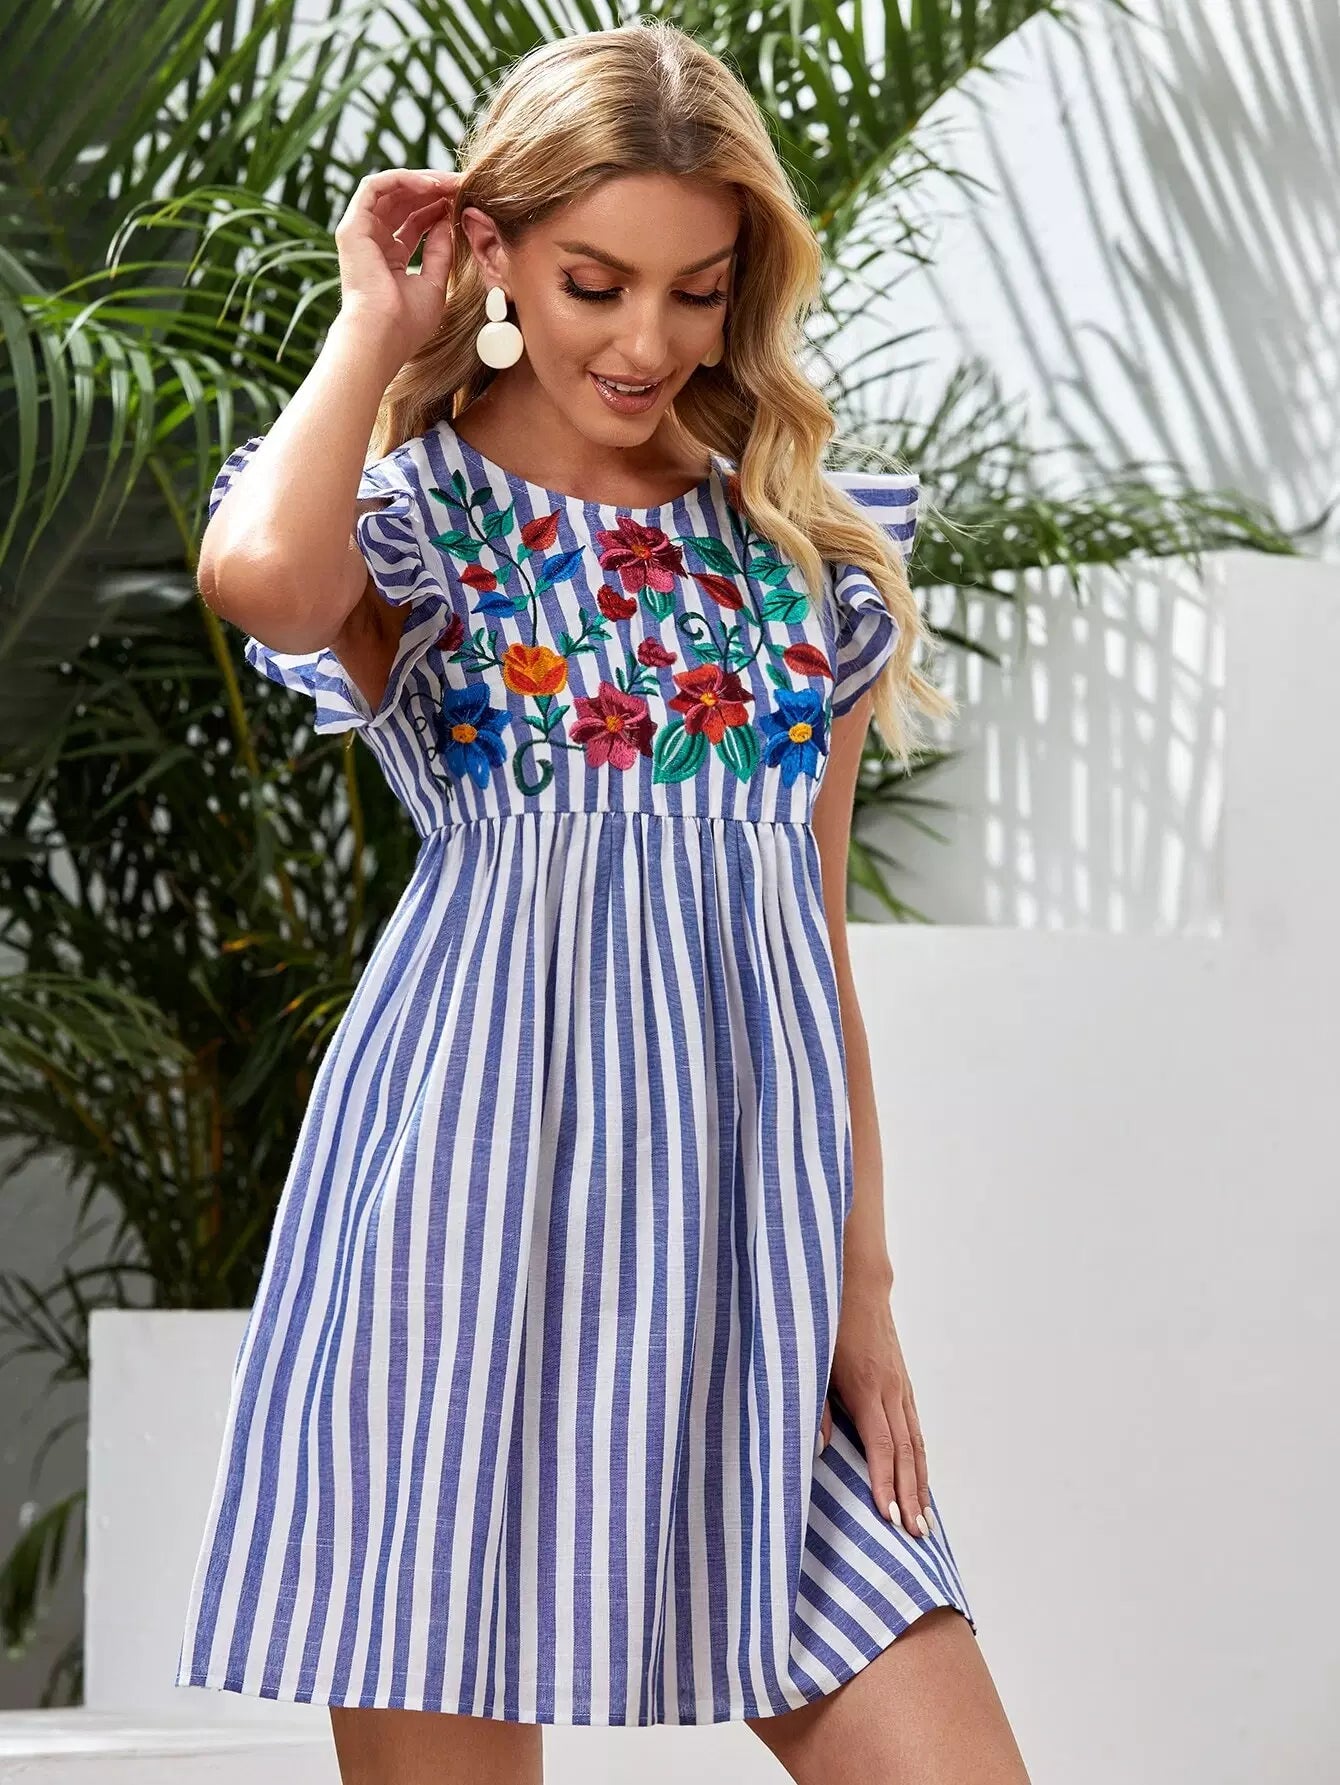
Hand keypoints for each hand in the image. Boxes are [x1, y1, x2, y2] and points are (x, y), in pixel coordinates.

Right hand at [333, 167, 462, 369]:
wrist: (383, 335)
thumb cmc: (407, 323)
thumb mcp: (434, 283)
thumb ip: (440, 252)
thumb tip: (447, 221)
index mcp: (391, 259)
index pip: (415, 223)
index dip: (439, 208)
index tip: (464, 201)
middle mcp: (374, 243)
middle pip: (403, 203)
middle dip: (433, 190)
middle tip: (461, 184)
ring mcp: (360, 233)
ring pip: (390, 190)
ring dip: (421, 181)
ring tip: (449, 182)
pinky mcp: (352, 226)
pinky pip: (375, 187)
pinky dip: (402, 180)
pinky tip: (430, 185)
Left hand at [819, 1272, 934, 1538]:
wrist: (857, 1284)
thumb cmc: (827, 1322)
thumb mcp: (811, 1360)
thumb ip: (815, 1406)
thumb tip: (819, 1450)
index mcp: (867, 1388)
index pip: (882, 1447)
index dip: (886, 1484)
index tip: (891, 1518)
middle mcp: (892, 1391)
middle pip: (906, 1452)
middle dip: (911, 1495)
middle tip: (916, 1535)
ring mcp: (901, 1386)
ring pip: (916, 1442)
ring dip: (920, 1482)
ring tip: (925, 1520)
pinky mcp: (903, 1383)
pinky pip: (915, 1428)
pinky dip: (920, 1458)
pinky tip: (919, 1477)